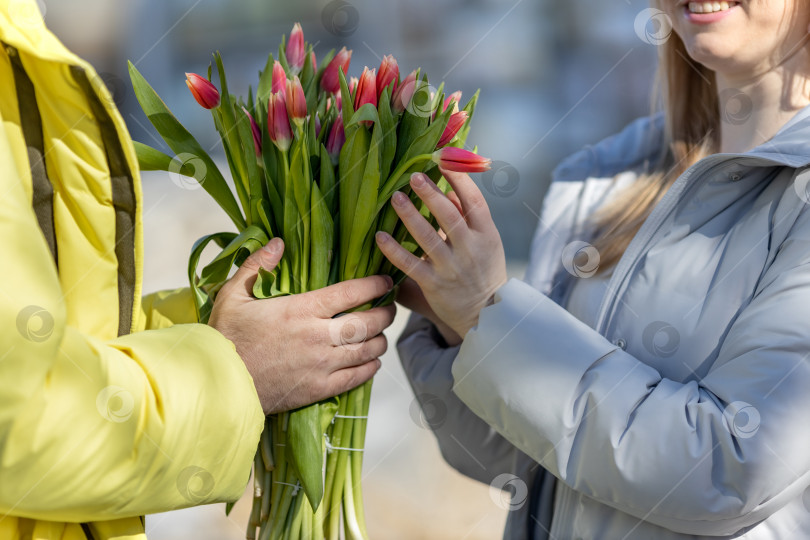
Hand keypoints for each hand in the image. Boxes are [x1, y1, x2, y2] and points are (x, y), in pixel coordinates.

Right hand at [209, 238, 395, 413]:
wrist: (219, 384)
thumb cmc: (225, 336)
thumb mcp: (233, 295)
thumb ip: (257, 266)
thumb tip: (278, 242)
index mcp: (301, 309)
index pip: (351, 293)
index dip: (375, 285)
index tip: (385, 281)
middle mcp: (318, 336)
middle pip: (368, 322)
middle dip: (386, 313)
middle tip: (390, 307)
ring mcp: (321, 364)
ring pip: (367, 350)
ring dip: (380, 340)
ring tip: (381, 333)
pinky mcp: (319, 389)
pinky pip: (357, 377)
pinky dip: (370, 368)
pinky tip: (372, 362)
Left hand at [376, 169, 506, 339]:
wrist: (487, 314)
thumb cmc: (483, 270)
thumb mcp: (487, 242)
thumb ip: (468, 217)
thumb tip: (448, 189)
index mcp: (486, 234)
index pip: (475, 202)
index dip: (460, 180)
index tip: (443, 160)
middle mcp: (470, 249)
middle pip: (450, 216)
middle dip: (431, 194)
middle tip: (413, 176)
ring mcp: (452, 268)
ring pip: (429, 238)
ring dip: (410, 216)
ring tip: (395, 198)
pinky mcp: (434, 285)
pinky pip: (411, 264)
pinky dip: (395, 250)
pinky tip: (381, 236)